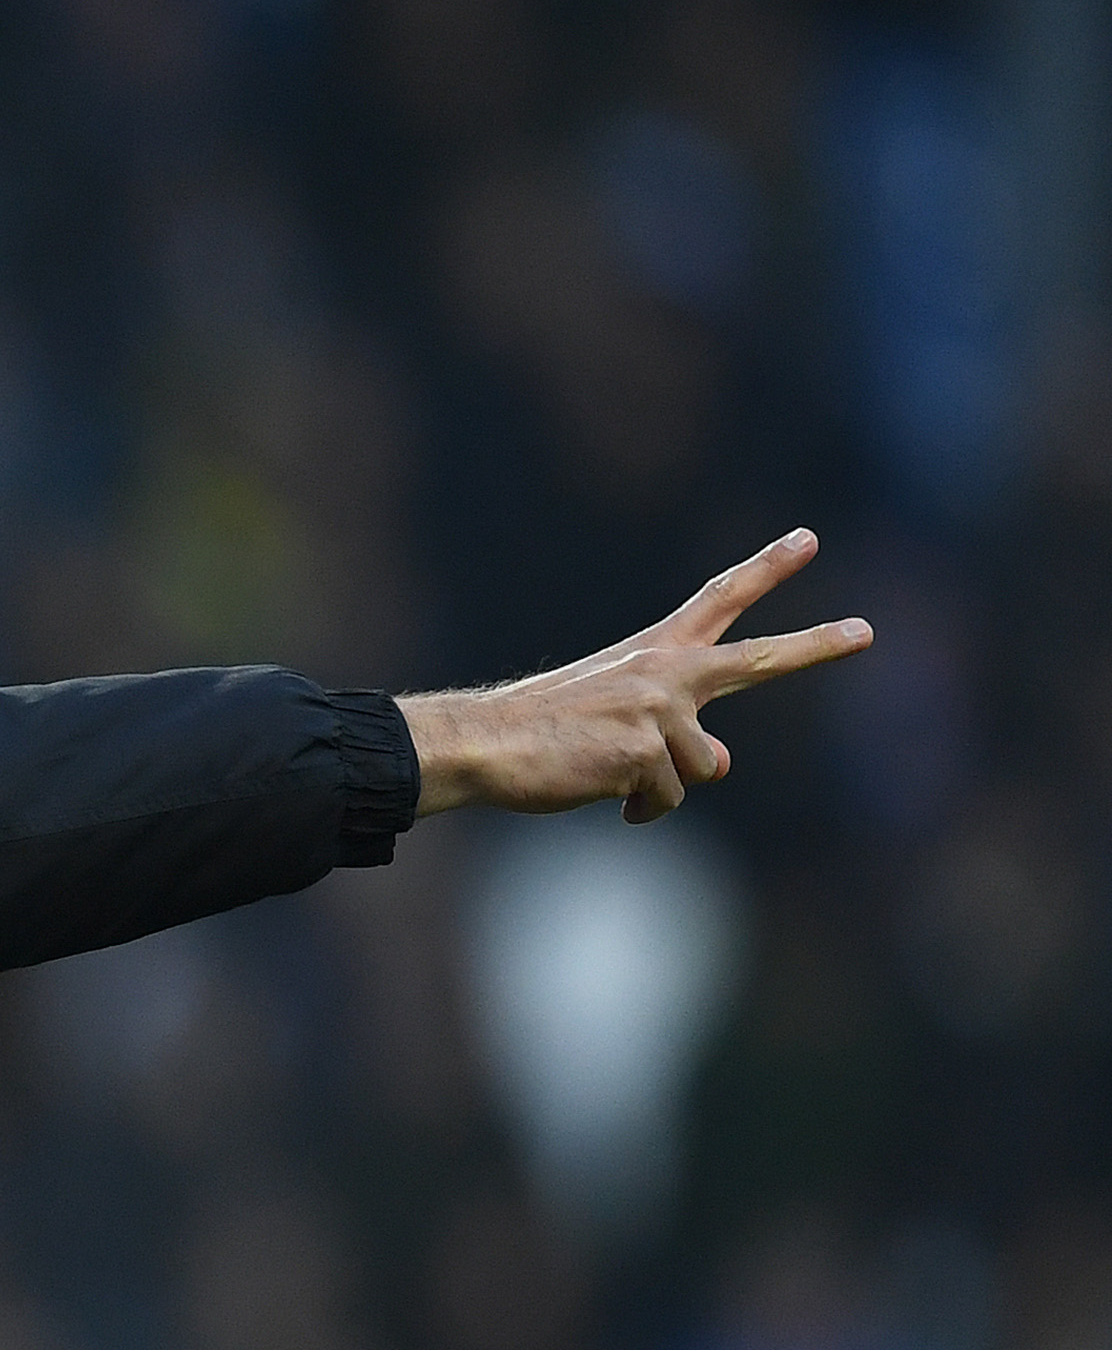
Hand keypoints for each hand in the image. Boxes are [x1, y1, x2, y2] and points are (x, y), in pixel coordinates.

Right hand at [399, 529, 871, 822]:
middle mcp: (665, 673)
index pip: (717, 599)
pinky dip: (638, 809)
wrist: (484, 743)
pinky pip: (667, 800)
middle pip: (758, 659)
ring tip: (603, 771)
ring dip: (660, 785)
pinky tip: (599, 791)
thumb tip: (725, 764)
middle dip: (816, 646)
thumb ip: (677, 731)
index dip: (765, 570)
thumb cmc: (536, 730)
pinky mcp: (648, 753)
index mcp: (651, 652)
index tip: (807, 540)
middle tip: (866, 632)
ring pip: (702, 768)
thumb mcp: (614, 719)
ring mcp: (660, 711)